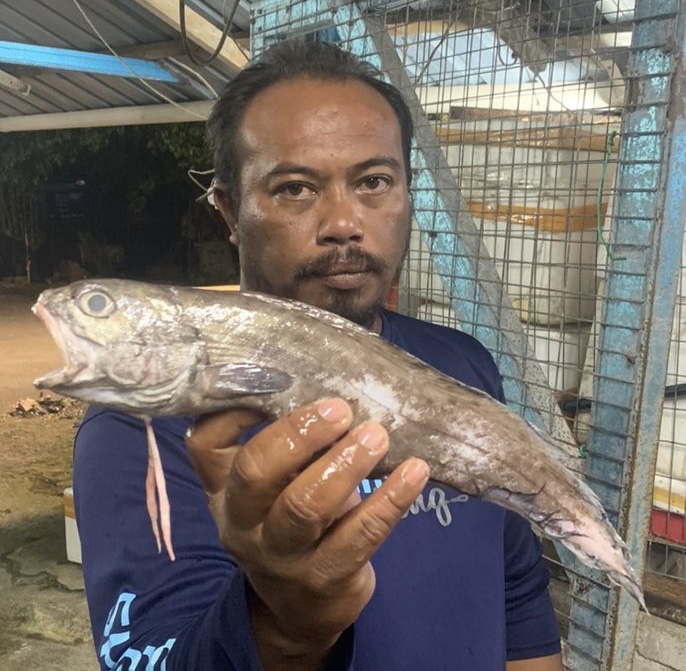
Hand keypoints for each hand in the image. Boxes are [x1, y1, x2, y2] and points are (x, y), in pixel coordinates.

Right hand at [185, 398, 429, 670]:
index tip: (276, 378)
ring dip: (346, 464)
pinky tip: (415, 472)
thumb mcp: (268, 493)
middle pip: (257, 473)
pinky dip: (390, 500)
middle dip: (300, 434)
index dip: (231, 409)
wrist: (300, 610)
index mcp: (225, 491)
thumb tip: (327, 386)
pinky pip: (360, 535)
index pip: (206, 445)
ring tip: (377, 435)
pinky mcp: (325, 578)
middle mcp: (242, 524)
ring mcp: (281, 556)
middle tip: (341, 409)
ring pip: (306, 506)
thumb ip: (282, 449)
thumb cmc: (287, 526)